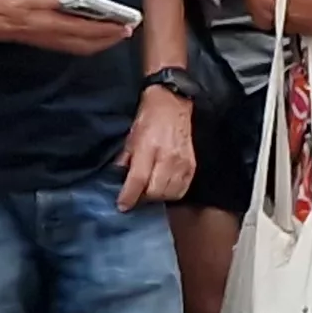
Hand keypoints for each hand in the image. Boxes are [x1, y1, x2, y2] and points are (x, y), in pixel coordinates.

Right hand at [0, 0, 135, 55]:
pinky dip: (88, 44)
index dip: (108, 28)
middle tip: (128, 31)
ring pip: (82, 47)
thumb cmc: (1, 3)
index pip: (87, 28)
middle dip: (110, 38)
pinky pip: (73, 47)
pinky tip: (91, 39)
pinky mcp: (44, 41)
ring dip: (101, 43)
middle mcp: (52, 36)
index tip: (126, 25)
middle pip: (89, 42)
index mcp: (50, 23)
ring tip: (115, 35)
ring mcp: (48, 41)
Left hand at [118, 91, 193, 209]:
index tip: (122, 206)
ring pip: (170, 193)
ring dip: (157, 197)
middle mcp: (167, 157)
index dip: (129, 196)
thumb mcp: (130, 138)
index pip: (138, 179)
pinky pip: (182, 189)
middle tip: (136, 195)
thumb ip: (125, 161)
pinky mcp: (192, 166)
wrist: (172, 106)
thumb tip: (119, 180)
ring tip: (150, 192)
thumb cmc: (148, 120)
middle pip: (155, 191)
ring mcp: (182, 162)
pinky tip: (164, 189)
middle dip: (143, 198)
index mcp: (148, 148)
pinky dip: (171, 194)